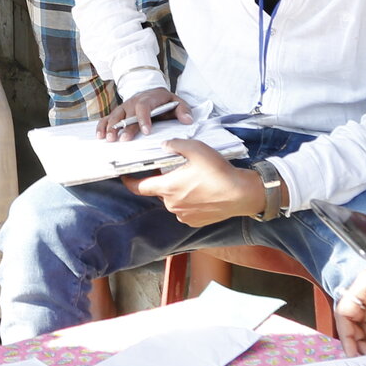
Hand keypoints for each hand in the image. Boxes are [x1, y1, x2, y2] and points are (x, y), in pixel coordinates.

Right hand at [99, 86, 183, 140]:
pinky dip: (102, 126)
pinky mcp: (119, 113)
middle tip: (123, 140)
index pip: (144, 107)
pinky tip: (100, 136)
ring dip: (111, 127)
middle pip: (127, 115)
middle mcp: (133, 102)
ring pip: (115, 116)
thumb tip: (187, 120)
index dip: (144, 118)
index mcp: (148, 99)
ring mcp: (124, 107)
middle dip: (125, 128)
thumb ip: (183, 110)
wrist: (152, 92)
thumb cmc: (165, 101)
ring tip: (109, 139)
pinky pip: (108, 118)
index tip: (146, 131)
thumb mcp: (177, 102)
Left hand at [126, 139, 266, 226]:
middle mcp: (172, 204)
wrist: (241, 194)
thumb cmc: (218, 171)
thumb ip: (176, 145)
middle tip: (176, 170)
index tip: (125, 177)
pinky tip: (201, 192)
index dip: (130, 182)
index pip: (139, 187)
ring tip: (193, 180)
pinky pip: (185, 209)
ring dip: (177, 192)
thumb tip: (164, 145)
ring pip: (173, 200)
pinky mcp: (195, 221)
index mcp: (167, 188)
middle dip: (164, 181)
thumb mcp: (196, 149)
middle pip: (159, 191)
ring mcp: (183, 215)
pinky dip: (188, 201)